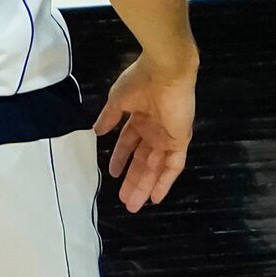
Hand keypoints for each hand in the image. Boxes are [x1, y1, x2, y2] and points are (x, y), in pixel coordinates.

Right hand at [95, 48, 194, 211]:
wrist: (164, 71)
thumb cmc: (139, 81)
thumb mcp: (118, 100)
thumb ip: (109, 117)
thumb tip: (96, 131)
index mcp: (141, 118)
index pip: (129, 143)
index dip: (121, 159)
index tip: (112, 174)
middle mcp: (155, 130)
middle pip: (143, 161)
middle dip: (133, 181)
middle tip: (124, 201)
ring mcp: (168, 137)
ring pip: (155, 168)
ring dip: (145, 186)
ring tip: (133, 205)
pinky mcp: (179, 140)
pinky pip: (173, 165)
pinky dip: (165, 181)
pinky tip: (156, 197)